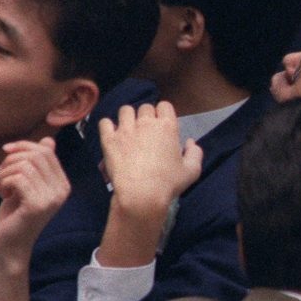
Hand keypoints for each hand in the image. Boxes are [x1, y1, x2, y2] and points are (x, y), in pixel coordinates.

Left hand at [0, 139, 69, 265]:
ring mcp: (52, 198)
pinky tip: (2, 194)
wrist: (10, 244)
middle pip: (36, 155)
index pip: (46, 151)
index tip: (6, 152)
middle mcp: (62, 190)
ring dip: (5, 173)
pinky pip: (18, 179)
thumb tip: (48, 140)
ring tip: (1, 186)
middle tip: (1, 175)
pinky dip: (4, 182)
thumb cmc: (15, 214)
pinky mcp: (38, 205)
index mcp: (62, 183)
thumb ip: (37, 164)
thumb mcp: (26, 184)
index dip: (23, 146)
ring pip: (24, 166)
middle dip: (11, 160)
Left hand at [95, 103, 202, 267]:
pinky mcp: (109, 139)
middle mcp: (146, 123)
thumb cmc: (169, 183)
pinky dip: (109, 126)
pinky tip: (113, 135)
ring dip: (128, 117)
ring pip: (125, 110)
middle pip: (145, 107)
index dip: (164, 113)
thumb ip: (195, 153)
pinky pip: (105, 122)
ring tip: (129, 130)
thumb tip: (190, 142)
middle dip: (146, 116)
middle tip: (147, 130)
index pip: (165, 105)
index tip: (163, 124)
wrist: (142, 194)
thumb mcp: (192, 170)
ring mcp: (125, 130)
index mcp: (168, 127)